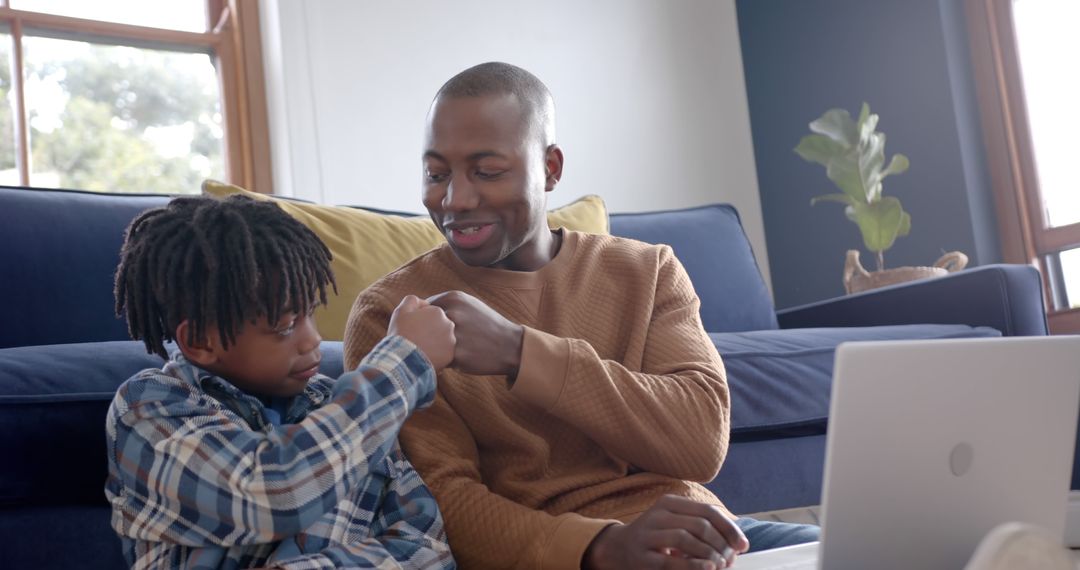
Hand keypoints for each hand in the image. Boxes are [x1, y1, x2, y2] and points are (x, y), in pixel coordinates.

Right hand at [388, 294, 455, 370]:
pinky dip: (436, 355)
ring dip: (434, 343)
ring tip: (420, 348)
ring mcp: (451, 341)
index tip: (411, 329)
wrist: (402, 358)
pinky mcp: (450, 356)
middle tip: (415, 339)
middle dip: (429, 331)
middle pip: (438, 327)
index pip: (430, 315)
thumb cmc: (401, 333)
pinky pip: (443, 354)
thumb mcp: (402, 310)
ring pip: (442, 340)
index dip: (419, 322)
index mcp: (438, 312)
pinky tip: (425, 356)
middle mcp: (449, 324)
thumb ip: (413, 300)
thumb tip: (424, 303)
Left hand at [426, 290, 523, 376]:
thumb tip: (418, 309)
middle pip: (421, 325)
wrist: (509, 345)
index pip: (421, 308)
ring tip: (440, 352)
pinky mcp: (457, 354)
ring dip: (430, 348)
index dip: (422, 321)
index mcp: (453, 298)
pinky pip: (437, 357)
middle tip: (430, 343)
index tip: (428, 330)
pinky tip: (450, 360)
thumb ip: (445, 304)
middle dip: (423, 335)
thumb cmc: (486, 325)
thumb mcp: (469, 305)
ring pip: (427, 342)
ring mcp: (454, 333)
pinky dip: (439, 360)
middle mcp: (452, 313)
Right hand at [583, 495, 747, 569]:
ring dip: (709, 554)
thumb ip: (701, 527)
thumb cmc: (655, 537)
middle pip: (699, 525)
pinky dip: (693, 565)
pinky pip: (671, 560)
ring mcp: (647, 535)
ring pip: (686, 539)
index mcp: (669, 503)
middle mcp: (658, 515)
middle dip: (721, 544)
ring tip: (719, 565)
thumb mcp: (675, 523)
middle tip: (730, 559)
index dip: (729, 528)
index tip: (742, 545)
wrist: (617, 549)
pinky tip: (707, 568)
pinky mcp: (642, 556)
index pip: (707, 511)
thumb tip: (736, 541)